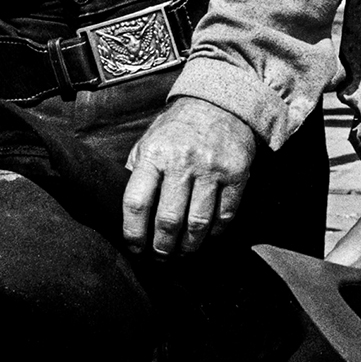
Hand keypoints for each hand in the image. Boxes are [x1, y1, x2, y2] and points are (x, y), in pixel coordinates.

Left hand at [122, 96, 257, 255]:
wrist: (220, 104)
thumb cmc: (177, 130)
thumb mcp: (149, 142)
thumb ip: (137, 172)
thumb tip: (122, 210)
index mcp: (154, 154)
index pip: (136, 202)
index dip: (133, 233)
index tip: (134, 247)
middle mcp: (182, 161)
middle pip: (168, 220)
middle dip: (162, 247)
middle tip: (159, 257)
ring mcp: (212, 168)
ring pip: (198, 223)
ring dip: (188, 247)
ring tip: (181, 253)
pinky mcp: (237, 174)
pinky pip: (225, 216)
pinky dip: (214, 234)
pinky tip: (205, 237)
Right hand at [327, 194, 360, 332]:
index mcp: (336, 263)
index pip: (325, 303)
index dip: (339, 325)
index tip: (356, 340)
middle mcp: (334, 266)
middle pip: (335, 306)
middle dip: (351, 324)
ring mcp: (343, 268)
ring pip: (346, 302)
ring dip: (360, 314)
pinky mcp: (354, 270)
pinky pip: (355, 294)